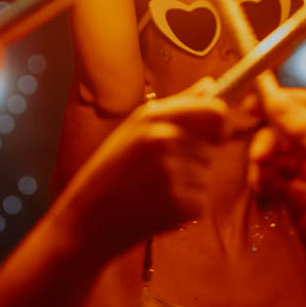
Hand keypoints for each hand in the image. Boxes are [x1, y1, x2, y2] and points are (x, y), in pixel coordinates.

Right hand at [57, 92, 231, 259]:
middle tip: (163, 170)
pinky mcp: (179, 204)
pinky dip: (185, 209)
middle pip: (213, 147)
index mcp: (152, 116)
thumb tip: (210, 84)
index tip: (213, 136)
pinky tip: (156, 208)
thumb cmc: (111, 173)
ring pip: (206, 176)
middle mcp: (165, 140)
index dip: (220, 124)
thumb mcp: (134, 129)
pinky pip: (201, 202)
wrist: (85, 222)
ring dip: (188, 186)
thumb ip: (178, 105)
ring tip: (152, 190)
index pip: (216, 112)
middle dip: (197, 159)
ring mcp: (172, 172)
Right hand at [247, 86, 305, 295]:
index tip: (246, 105)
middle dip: (268, 138)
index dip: (277, 101)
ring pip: (277, 152)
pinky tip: (262, 191)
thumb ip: (303, 128)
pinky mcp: (300, 198)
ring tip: (260, 179)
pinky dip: (264, 180)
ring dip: (263, 161)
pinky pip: (274, 178)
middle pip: (286, 127)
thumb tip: (271, 92)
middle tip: (259, 158)